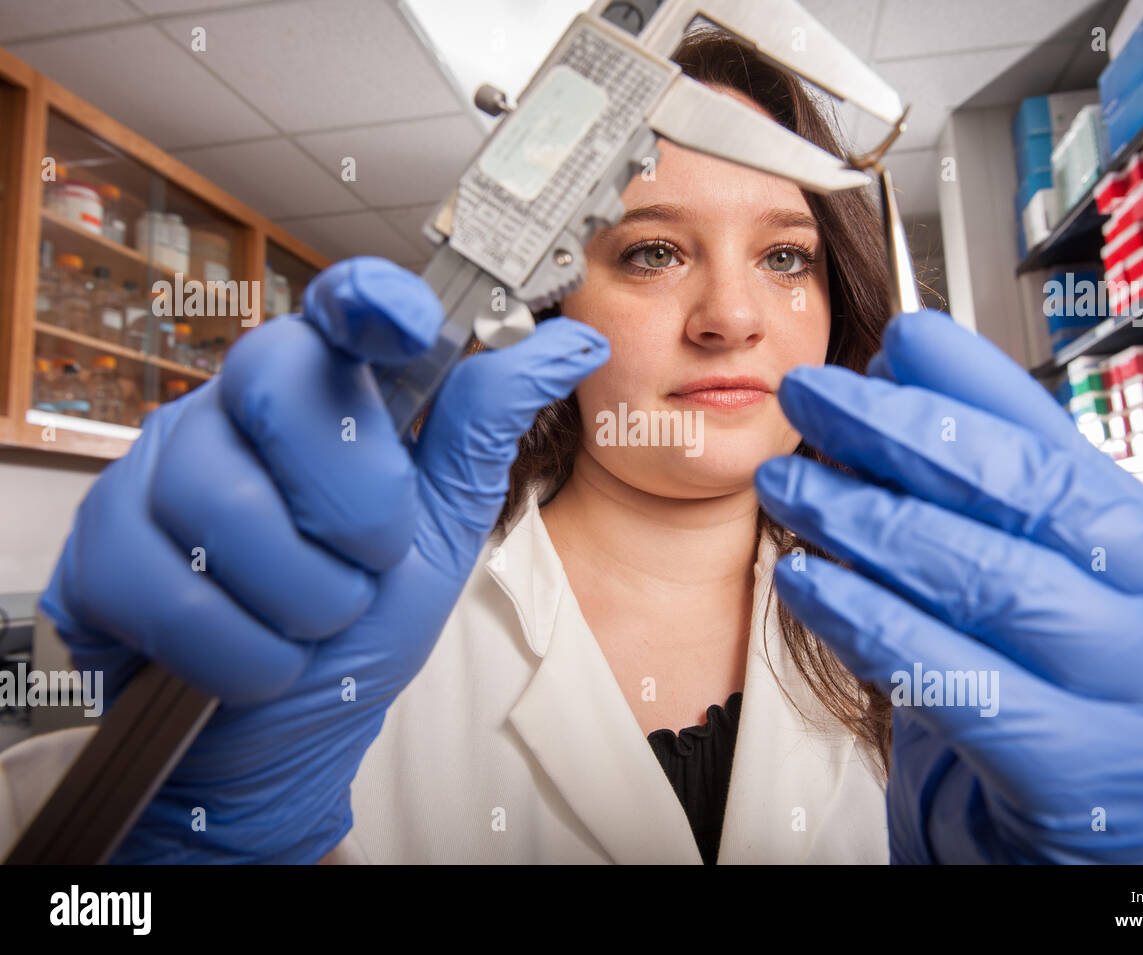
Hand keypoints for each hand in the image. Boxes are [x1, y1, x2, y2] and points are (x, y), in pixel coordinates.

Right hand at [39, 257, 608, 862]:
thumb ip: (482, 434)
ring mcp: (154, 472)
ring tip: (310, 623)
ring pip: (228, 503)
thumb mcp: (439, 534)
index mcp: (322, 398)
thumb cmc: (357, 630)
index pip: (338, 314)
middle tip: (369, 563)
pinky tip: (254, 660)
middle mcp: (230, 412)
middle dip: (353, 502)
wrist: (277, 736)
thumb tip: (572, 346)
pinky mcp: (99, 548)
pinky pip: (174, 593)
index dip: (369, 301)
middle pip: (283, 388)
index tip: (403, 317)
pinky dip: (242, 652)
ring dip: (303, 598)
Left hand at [754, 309, 1142, 863]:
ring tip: (789, 482)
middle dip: (901, 438)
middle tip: (814, 396)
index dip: (974, 389)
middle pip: (1021, 502)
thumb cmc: (1059, 680)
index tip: (898, 339)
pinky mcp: (1066, 774)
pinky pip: (950, 680)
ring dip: (865, 520)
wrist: (1084, 820)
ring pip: (983, 582)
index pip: (1063, 448)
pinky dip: (867, 620)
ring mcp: (1129, 701)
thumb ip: (987, 476)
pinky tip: (806, 580)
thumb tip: (905, 365)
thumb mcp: (1039, 570)